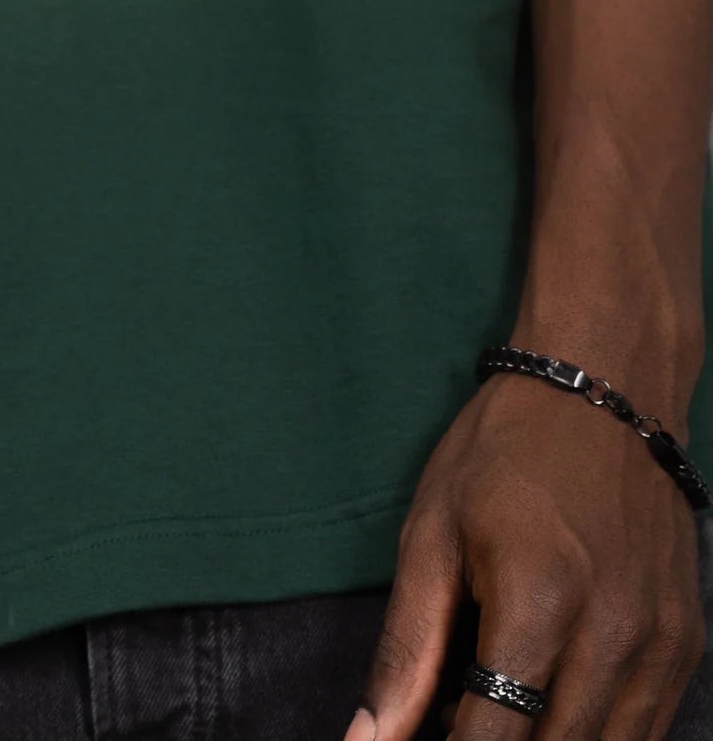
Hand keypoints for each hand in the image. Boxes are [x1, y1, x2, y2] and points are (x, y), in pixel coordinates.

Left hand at [350, 369, 705, 739]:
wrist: (606, 385)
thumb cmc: (505, 450)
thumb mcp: (432, 532)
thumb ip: (406, 649)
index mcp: (540, 602)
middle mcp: (614, 636)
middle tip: (455, 724)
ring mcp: (661, 646)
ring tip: (495, 717)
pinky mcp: (686, 645)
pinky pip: (645, 731)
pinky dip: (592, 736)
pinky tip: (547, 708)